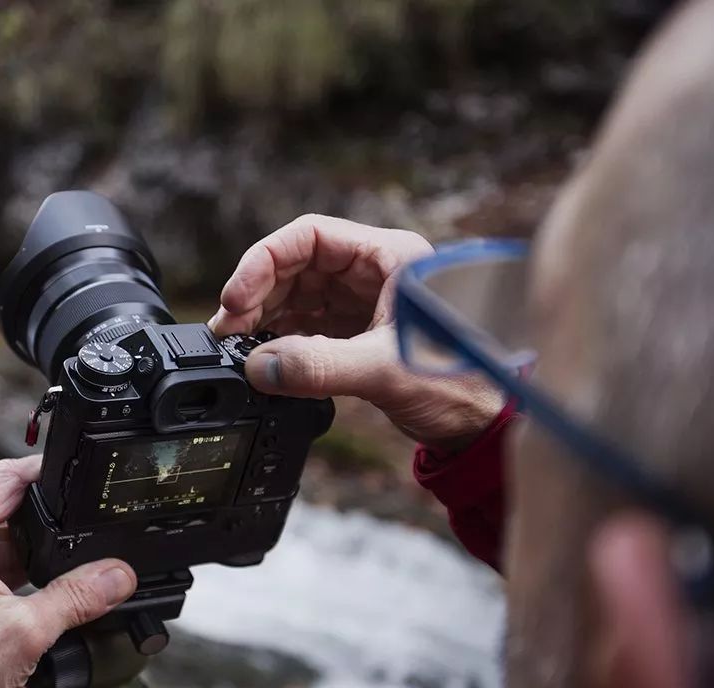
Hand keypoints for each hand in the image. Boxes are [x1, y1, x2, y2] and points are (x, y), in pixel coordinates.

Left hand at [0, 456, 136, 687]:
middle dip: (33, 501)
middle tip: (73, 504)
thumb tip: (119, 574)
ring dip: (20, 534)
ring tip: (61, 547)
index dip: (37, 469)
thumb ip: (79, 596)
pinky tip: (34, 577)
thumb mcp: (29, 632)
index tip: (69, 469)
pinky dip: (5, 559)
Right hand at [209, 214, 502, 450]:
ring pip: (296, 295)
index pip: (310, 236)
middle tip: (230, 330)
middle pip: (296, 265)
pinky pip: (305, 325)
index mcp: (389, 257)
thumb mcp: (386, 371)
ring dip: (263, 316)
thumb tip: (259, 366)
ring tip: (238, 345)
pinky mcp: (356, 333)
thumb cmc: (462, 385)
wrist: (483, 425)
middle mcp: (373, 273)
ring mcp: (363, 303)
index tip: (237, 297)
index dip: (264, 261)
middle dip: (257, 293)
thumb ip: (320, 367)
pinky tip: (263, 356)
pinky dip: (279, 339)